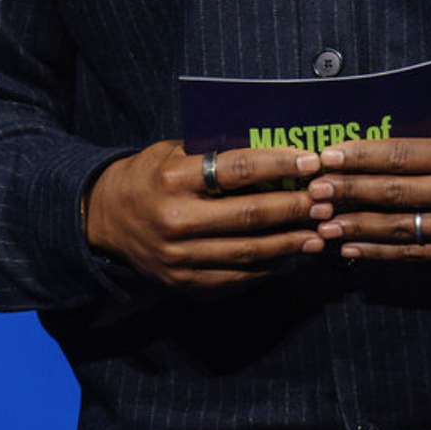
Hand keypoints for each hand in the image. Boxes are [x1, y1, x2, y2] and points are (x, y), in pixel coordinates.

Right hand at [84, 140, 324, 289]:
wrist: (104, 218)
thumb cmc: (149, 175)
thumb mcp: (173, 151)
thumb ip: (216, 152)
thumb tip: (275, 148)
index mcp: (173, 178)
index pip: (236, 169)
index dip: (278, 165)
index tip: (312, 161)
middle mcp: (176, 219)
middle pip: (248, 215)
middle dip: (294, 207)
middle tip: (326, 200)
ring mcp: (179, 255)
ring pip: (247, 251)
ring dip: (289, 242)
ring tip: (320, 232)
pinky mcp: (183, 281)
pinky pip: (235, 276)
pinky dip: (268, 266)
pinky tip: (291, 255)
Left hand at [309, 117, 430, 261]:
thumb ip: (420, 133)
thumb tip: (366, 132)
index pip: (400, 155)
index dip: (361, 157)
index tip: (328, 157)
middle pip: (394, 192)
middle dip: (350, 191)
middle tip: (315, 191)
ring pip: (398, 228)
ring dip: (356, 226)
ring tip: (323, 223)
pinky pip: (410, 253)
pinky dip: (377, 251)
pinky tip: (350, 246)